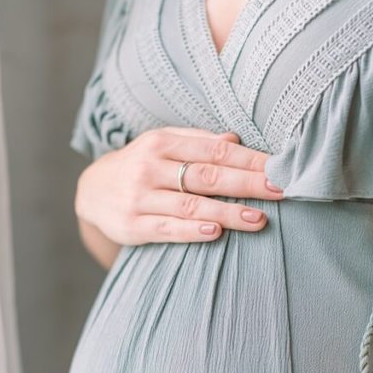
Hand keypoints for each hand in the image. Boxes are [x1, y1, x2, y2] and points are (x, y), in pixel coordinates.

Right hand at [74, 126, 284, 244]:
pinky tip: (215, 232)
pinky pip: (167, 228)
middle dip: (247, 183)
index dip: (249, 160)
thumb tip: (236, 139)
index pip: (215, 151)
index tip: (280, 169)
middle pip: (207, 176)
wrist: (91, 191)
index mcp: (163, 143)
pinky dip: (192, 231)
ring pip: (191, 205)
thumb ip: (199, 141)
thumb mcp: (164, 144)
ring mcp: (140, 197)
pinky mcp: (133, 225)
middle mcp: (150, 167)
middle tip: (280, 191)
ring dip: (228, 212)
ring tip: (259, 218)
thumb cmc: (143, 166)